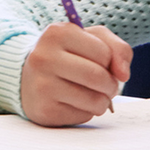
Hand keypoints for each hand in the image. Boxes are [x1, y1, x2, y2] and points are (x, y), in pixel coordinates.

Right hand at [16, 21, 134, 126]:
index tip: (99, 62)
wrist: (26, 78)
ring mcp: (42, 85)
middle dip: (110, 85)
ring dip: (102, 101)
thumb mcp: (90, 39)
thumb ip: (116, 48)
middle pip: (99, 77)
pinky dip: (87, 111)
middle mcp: (45, 56)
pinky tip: (73, 103)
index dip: (109, 61)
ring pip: (95, 100)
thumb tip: (123, 75)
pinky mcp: (45, 110)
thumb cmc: (66, 56)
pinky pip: (84, 116)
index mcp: (57, 33)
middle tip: (104, 84)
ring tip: (91, 94)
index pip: (104, 53)